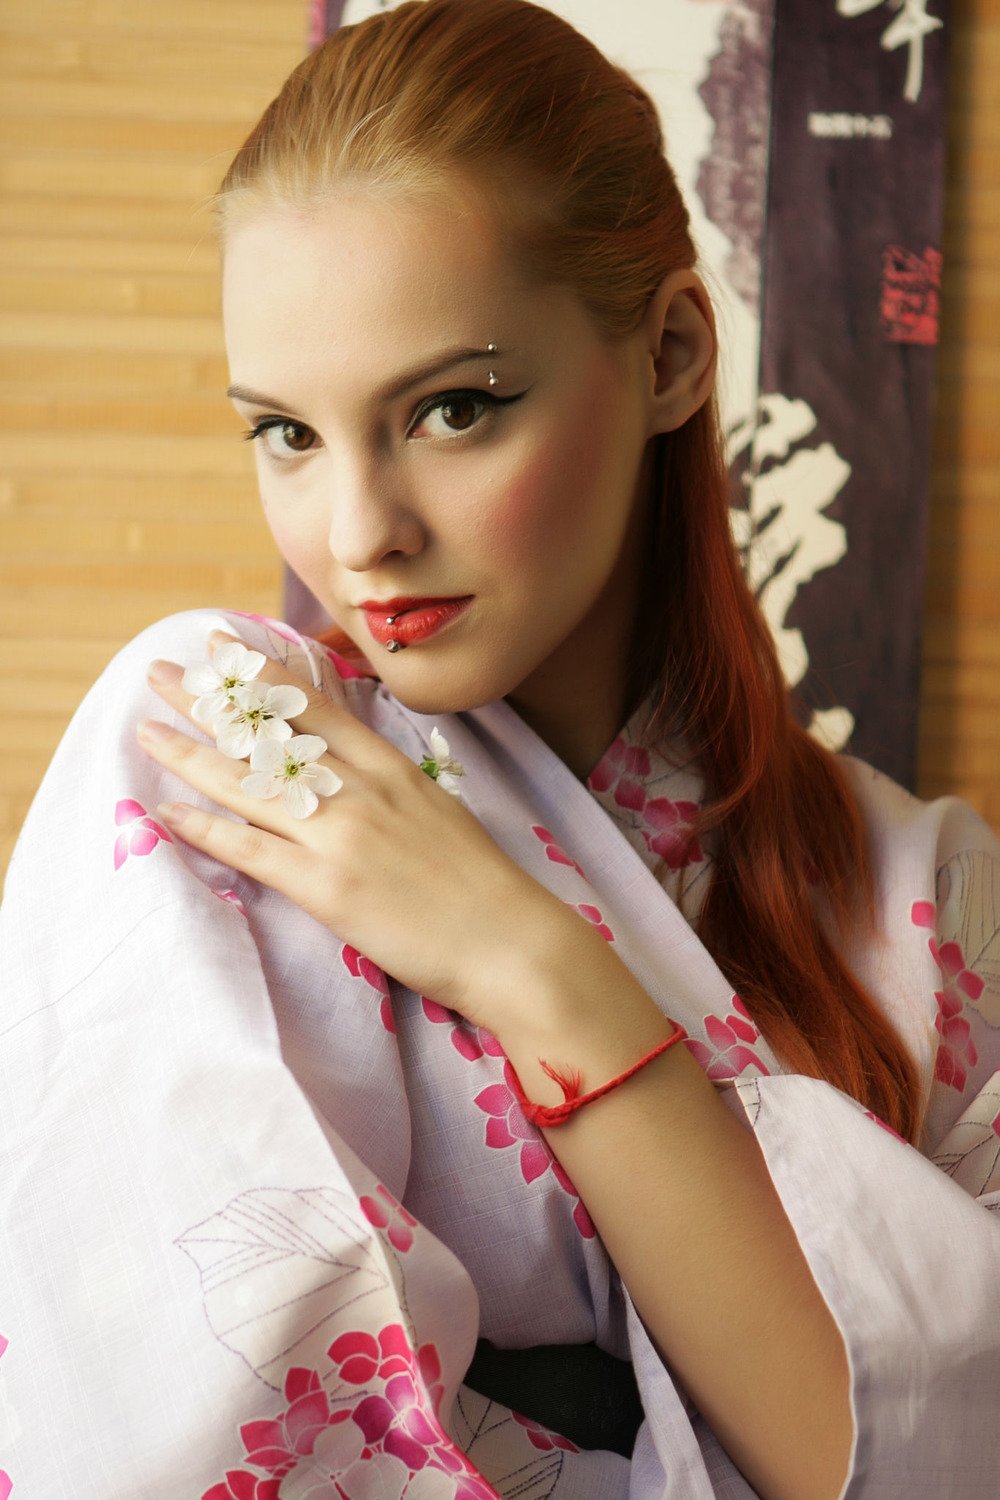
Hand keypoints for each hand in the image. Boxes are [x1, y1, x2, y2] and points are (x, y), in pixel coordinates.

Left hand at [137, 630, 564, 1025]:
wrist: (509, 940)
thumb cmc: (481, 885)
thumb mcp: (438, 810)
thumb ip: (390, 786)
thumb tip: (352, 770)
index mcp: (389, 768)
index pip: (312, 707)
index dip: (259, 675)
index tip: (221, 647)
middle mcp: (359, 790)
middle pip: (267, 736)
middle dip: (206, 702)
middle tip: (160, 674)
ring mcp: (340, 836)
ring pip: (248, 784)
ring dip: (189, 754)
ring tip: (146, 731)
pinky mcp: (326, 887)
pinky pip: (251, 849)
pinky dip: (205, 829)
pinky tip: (167, 811)